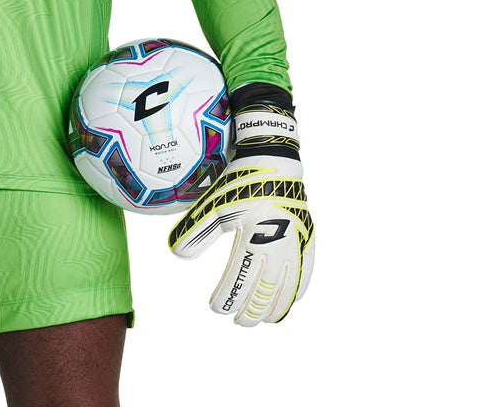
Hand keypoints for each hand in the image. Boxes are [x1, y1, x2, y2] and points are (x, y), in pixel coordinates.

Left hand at [168, 106, 314, 325]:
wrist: (274, 160)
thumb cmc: (240, 182)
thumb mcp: (213, 205)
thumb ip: (196, 232)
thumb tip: (177, 255)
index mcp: (255, 238)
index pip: (240, 279)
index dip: (228, 297)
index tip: (216, 308)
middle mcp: (280, 245)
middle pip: (266, 290)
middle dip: (252, 309)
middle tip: (239, 323)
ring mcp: (297, 244)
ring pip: (288, 286)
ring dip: (275, 306)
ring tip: (263, 320)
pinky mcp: (307, 238)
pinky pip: (306, 271)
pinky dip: (297, 290)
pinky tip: (290, 301)